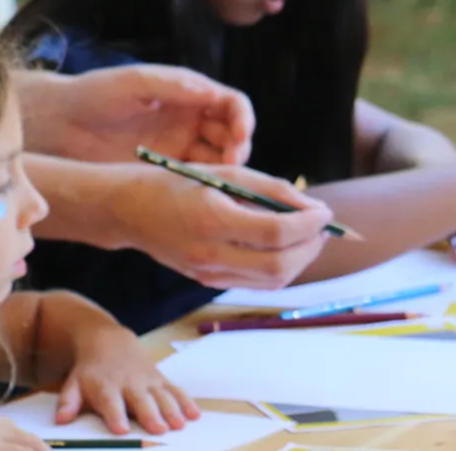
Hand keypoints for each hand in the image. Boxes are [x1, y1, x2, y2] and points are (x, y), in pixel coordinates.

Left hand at [20, 66, 254, 165]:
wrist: (60, 126)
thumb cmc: (95, 95)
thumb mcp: (133, 84)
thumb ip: (171, 86)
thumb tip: (209, 92)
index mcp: (188, 94)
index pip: (231, 105)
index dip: (243, 119)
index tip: (240, 135)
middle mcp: (190, 121)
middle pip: (232, 135)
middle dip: (239, 148)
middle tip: (232, 166)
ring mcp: (180, 149)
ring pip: (220, 161)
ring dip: (228, 172)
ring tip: (219, 183)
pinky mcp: (166, 173)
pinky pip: (198, 181)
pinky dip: (208, 188)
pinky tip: (204, 195)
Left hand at [56, 325, 199, 434]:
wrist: (108, 341)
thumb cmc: (90, 371)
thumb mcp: (74, 383)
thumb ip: (68, 402)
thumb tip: (60, 419)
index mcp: (106, 386)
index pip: (111, 403)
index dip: (116, 416)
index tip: (122, 430)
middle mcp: (129, 383)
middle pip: (141, 401)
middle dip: (151, 415)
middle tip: (159, 430)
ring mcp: (147, 380)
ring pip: (162, 395)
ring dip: (172, 410)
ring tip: (180, 425)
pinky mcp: (160, 379)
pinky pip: (176, 389)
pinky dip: (186, 401)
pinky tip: (195, 415)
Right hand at [116, 164, 331, 289]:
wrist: (129, 209)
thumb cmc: (177, 181)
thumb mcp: (224, 172)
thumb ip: (271, 189)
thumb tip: (313, 209)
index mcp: (212, 220)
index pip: (276, 233)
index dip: (309, 224)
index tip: (326, 211)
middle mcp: (210, 254)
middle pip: (278, 266)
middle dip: (310, 247)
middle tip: (323, 226)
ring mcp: (207, 274)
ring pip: (271, 282)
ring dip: (299, 260)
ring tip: (309, 236)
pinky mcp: (207, 282)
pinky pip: (254, 283)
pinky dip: (278, 268)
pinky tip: (284, 247)